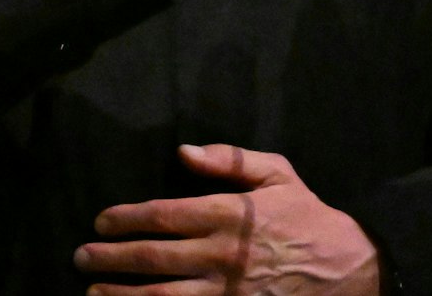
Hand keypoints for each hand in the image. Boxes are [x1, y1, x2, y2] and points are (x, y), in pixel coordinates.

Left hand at [74, 143, 379, 295]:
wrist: (350, 269)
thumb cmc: (309, 218)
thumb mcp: (279, 174)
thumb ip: (231, 160)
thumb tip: (185, 151)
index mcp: (231, 215)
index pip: (165, 215)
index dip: (127, 218)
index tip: (101, 220)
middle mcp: (223, 255)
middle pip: (154, 257)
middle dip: (111, 258)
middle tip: (81, 257)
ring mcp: (227, 293)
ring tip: (92, 294)